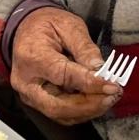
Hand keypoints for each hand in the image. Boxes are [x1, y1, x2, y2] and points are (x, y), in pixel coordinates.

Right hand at [8, 8, 121, 124]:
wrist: (27, 30)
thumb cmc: (47, 25)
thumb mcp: (69, 26)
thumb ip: (85, 48)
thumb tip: (100, 70)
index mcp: (32, 57)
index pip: (62, 76)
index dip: (89, 83)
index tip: (111, 84)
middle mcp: (26, 81)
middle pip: (57, 105)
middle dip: (88, 105)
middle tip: (112, 96)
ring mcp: (29, 95)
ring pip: (60, 114)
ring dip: (88, 110)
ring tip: (109, 97)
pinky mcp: (37, 102)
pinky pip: (61, 114)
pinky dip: (82, 110)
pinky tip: (97, 100)